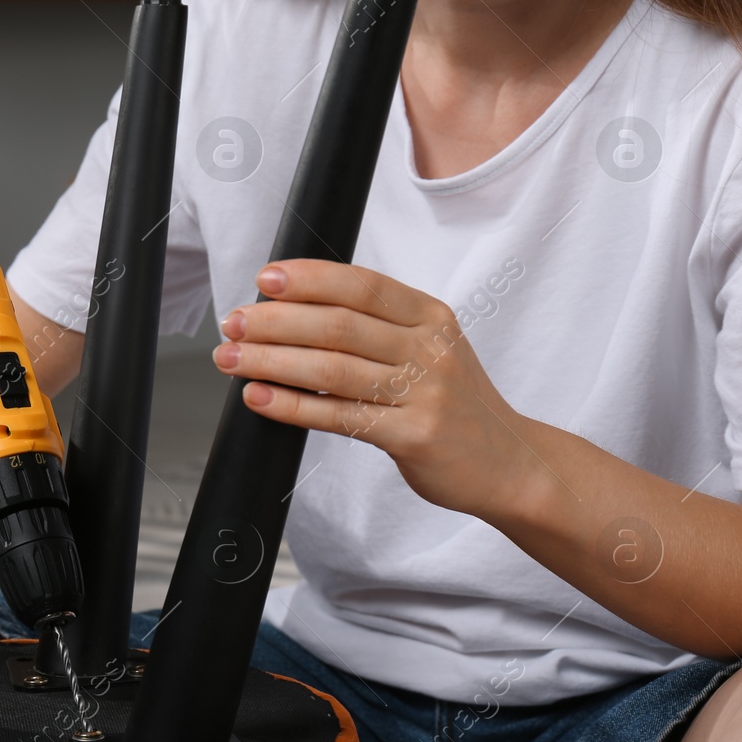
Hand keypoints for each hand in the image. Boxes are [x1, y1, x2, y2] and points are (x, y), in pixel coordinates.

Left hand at [211, 259, 537, 519]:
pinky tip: (259, 397)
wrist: (511, 463)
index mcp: (430, 316)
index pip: (361, 285)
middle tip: (233, 323)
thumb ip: (375, 329)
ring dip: (271, 361)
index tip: (264, 279)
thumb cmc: (453, 404)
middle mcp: (430, 348)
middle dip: (275, 321)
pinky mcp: (414, 436)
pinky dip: (292, 405)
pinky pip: (340, 416)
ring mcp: (425, 393)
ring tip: (230, 359)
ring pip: (332, 369)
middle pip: (338, 325)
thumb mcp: (429, 350)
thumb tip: (290, 313)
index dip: (309, 279)